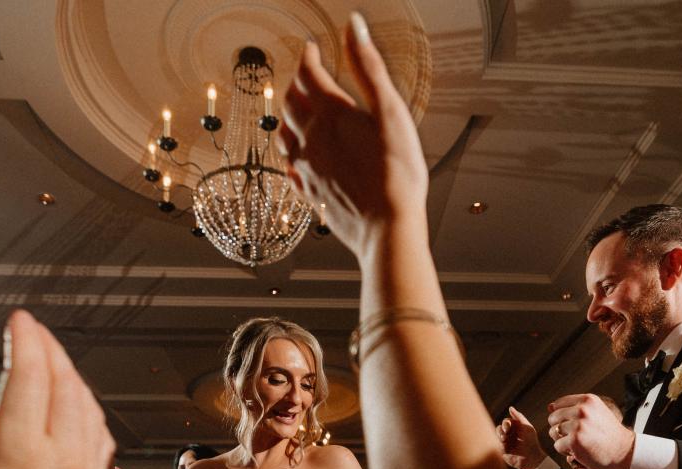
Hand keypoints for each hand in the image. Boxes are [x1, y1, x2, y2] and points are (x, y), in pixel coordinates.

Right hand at [0, 309, 115, 468]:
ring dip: (71, 377)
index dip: (26, 340)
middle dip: (50, 350)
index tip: (18, 321)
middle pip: (66, 383)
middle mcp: (63, 459)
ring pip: (90, 407)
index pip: (31, 375)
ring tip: (50, 361)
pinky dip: (88, 409)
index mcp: (20, 453)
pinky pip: (102, 436)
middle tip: (32, 333)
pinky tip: (74, 406)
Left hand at [279, 14, 428, 253]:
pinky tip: (297, 158)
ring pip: (284, 136)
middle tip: (305, 75)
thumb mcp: (391, 112)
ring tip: (297, 112)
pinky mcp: (311, 195)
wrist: (387, 228)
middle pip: (291, 102)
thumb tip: (353, 26)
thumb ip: (369, 67)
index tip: (311, 47)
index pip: (308, 74)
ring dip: (288, 118)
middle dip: (297, 83)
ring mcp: (308, 169)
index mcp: (331, 114)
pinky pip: (290, 170)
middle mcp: (312, 139)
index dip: (308, 56)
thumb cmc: (397, 173)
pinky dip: (291, 155)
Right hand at [497, 406, 544, 468]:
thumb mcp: (527, 427)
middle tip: (505, 434)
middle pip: (499, 428)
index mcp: (515, 428)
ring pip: (497, 436)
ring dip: (499, 437)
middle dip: (501, 430)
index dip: (505, 423)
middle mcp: (510, 435)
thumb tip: (510, 407)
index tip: (508, 427)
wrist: (532, 458)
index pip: (506, 422)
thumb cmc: (532, 442)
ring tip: (504, 440)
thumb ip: (519, 417)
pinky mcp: (503, 452)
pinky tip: (505, 448)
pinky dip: (500, 445)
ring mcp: (506, 443)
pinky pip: (497, 446)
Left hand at [548, 394, 634, 468]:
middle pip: (553, 418)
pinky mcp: (574, 441)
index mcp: (587, 400)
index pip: (558, 403)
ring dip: (562, 440)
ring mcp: (578, 425)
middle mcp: (582, 410)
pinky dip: (565, 451)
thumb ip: (574, 407)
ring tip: (577, 443)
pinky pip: (557, 446)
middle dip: (559, 429)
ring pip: (553, 432)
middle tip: (575, 436)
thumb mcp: (596, 412)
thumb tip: (549, 407)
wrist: (624, 451)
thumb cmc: (609, 434)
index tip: (572, 424)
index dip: (561, 416)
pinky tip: (578, 450)